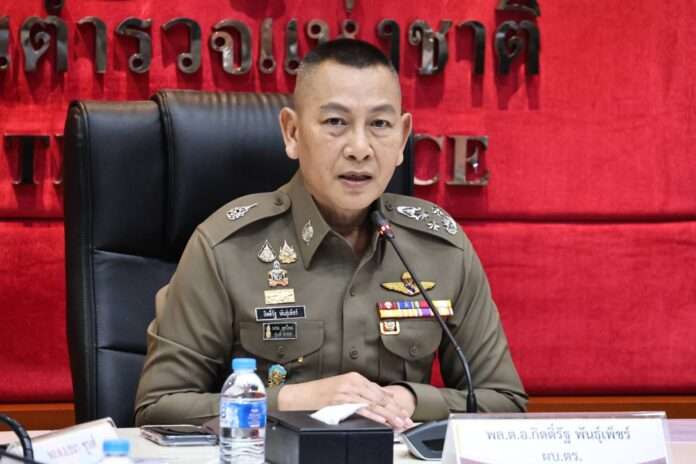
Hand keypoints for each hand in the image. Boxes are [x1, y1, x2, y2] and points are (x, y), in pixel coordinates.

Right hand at [277, 372, 413, 429]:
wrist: (298, 396)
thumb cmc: (319, 394)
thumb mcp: (343, 388)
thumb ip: (362, 392)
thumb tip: (382, 398)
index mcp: (355, 378)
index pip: (380, 392)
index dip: (394, 404)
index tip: (404, 413)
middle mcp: (352, 383)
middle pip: (379, 399)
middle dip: (395, 411)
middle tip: (407, 420)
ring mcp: (346, 392)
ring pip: (373, 405)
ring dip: (388, 416)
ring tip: (399, 424)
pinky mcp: (339, 402)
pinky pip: (361, 410)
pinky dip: (373, 416)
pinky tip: (382, 422)